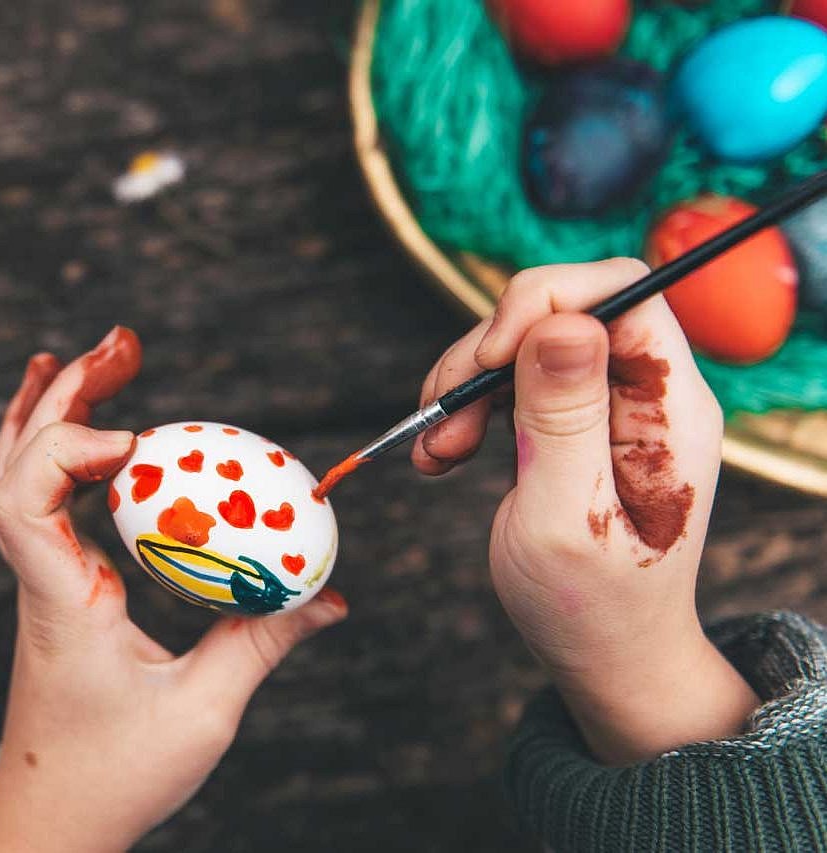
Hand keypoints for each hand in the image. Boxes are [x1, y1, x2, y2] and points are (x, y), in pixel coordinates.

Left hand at [0, 328, 346, 851]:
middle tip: (119, 345)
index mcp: (62, 604)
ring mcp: (44, 582)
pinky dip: (63, 453)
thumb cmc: (115, 777)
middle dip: (66, 394)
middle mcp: (40, 581)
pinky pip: (47, 503)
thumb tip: (329, 597)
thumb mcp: (205, 710)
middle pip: (19, 464)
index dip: (67, 449)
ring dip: (54, 410)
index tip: (139, 438)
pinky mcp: (60, 589)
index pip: (21, 504)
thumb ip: (267, 641)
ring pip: (21, 475)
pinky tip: (95, 431)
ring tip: (95, 359)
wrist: (51, 827)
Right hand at [413, 259, 758, 764]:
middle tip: (441, 420)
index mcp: (670, 408)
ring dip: (465, 385)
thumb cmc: (593, 605)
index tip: (489, 361)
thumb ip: (564, 418)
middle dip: (487, 354)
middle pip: (561, 310)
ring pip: (524, 342)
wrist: (604, 653)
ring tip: (435, 451)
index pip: (624, 292)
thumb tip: (563, 321)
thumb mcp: (567, 518)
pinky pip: (511, 380)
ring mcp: (607, 405)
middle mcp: (645, 392)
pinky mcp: (571, 421)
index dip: (549, 300)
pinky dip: (465, 407)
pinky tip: (441, 453)